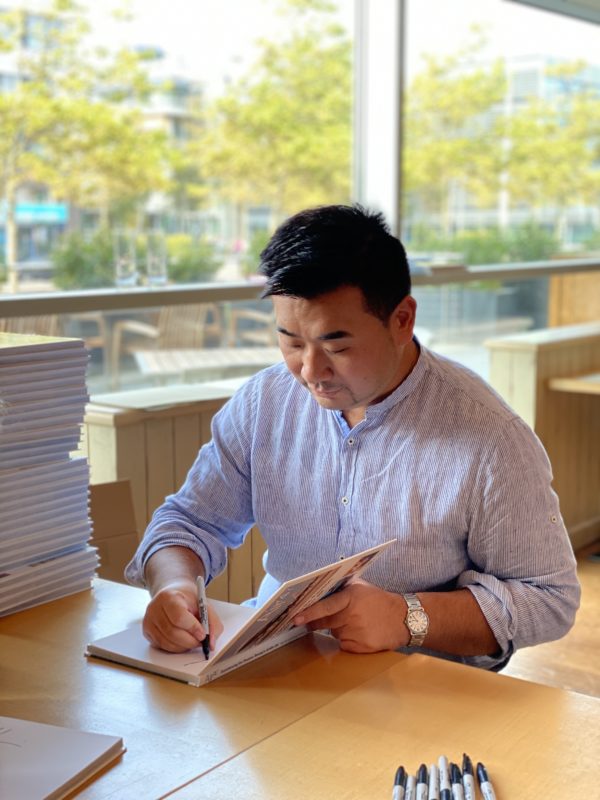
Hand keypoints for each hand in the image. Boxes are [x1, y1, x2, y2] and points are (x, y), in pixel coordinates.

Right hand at [142, 579, 223, 652]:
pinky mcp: (146, 631)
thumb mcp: (203, 604)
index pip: (179, 617)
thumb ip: (212, 622)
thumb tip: (211, 644)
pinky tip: (182, 641)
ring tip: (193, 640)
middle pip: (172, 632)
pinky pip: (162, 646)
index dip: (192, 628)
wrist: (172, 593)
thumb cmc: (187, 599)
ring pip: (167, 642)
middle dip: (190, 641)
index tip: (203, 634)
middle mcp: (155, 608)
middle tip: (201, 642)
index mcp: (169, 597)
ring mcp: (148, 620)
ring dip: (184, 646)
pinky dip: (175, 647)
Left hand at [292, 578, 407, 653]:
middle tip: (309, 620)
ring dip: (337, 628)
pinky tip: (359, 632)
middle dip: (316, 621)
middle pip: (325, 622)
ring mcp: (356, 633)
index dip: (310, 612)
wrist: (403, 619)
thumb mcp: (360, 586)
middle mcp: (352, 616)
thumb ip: (340, 587)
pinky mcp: (360, 647)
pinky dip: (346, 639)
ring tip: (354, 622)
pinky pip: (343, 644)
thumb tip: (316, 587)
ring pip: (334, 633)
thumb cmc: (378, 600)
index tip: (295, 618)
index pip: (326, 606)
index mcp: (351, 598)